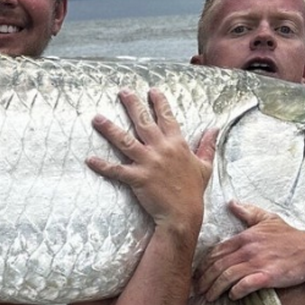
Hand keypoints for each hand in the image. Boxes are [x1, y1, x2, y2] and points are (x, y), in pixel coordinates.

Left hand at [88, 88, 214, 231]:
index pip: (167, 118)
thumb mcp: (204, 166)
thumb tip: (214, 129)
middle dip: (133, 105)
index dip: (159, 103)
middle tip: (123, 92)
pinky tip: (90, 159)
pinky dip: (102, 165)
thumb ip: (207, 146)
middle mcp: (161, 149)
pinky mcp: (138, 177)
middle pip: (144, 122)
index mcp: (177, 144)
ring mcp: (148, 162)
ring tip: (97, 118)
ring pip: (125, 141)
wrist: (183, 214)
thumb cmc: (193, 192)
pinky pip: (116, 170)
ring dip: (109, 129)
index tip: (151, 90)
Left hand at [196, 200, 304, 299]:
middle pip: (217, 266)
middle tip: (198, 290)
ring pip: (226, 277)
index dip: (203, 265)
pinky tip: (232, 296)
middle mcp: (248, 249)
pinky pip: (244, 285)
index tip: (197, 274)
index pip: (216, 251)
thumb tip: (231, 203)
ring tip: (209, 297)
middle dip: (204, 280)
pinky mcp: (267, 276)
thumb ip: (248, 212)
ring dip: (215, 289)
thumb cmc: (291, 236)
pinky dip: (235, 292)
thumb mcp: (269, 219)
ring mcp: (257, 262)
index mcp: (245, 237)